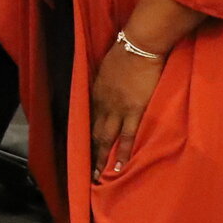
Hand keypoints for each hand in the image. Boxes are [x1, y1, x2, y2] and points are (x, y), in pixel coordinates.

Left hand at [88, 44, 164, 177]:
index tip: (84, 148)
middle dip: (89, 152)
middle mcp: (103, 104)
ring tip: (98, 176)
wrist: (138, 46)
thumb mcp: (107, 68)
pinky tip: (118, 166)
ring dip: (100, 158)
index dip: (86, 135)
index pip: (88, 119)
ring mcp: (118, 109)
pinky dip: (121, 153)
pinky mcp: (135, 111)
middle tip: (86, 170)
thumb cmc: (125, 52)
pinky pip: (127, 136)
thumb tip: (105, 90)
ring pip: (106, 139)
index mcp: (96, 93)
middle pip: (93, 132)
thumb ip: (105, 83)